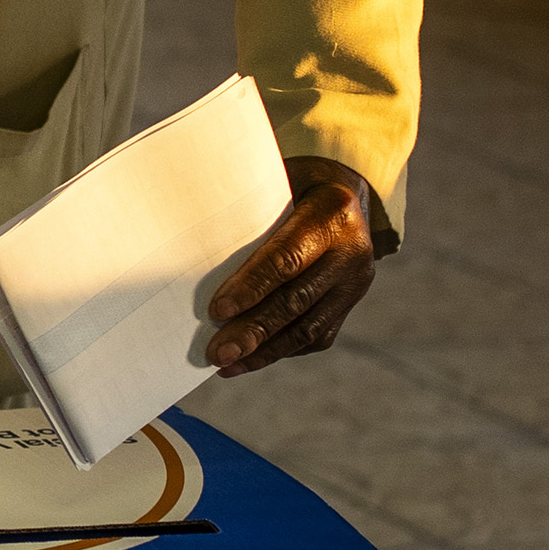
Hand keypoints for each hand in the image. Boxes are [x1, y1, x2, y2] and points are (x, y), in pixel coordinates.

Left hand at [206, 161, 385, 375]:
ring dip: (264, 350)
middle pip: (296, 299)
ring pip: (308, 327)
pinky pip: (314, 337)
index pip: (287, 258)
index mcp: (333, 212)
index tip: (217, 310)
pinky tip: (246, 361)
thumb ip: (249, 218)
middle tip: (217, 351)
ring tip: (226, 362)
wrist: (345, 196)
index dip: (251, 286)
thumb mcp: (276, 187)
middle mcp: (352, 251)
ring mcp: (356, 282)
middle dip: (254, 329)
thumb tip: (192, 260)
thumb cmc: (292, 188)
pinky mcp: (349, 305)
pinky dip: (278, 352)